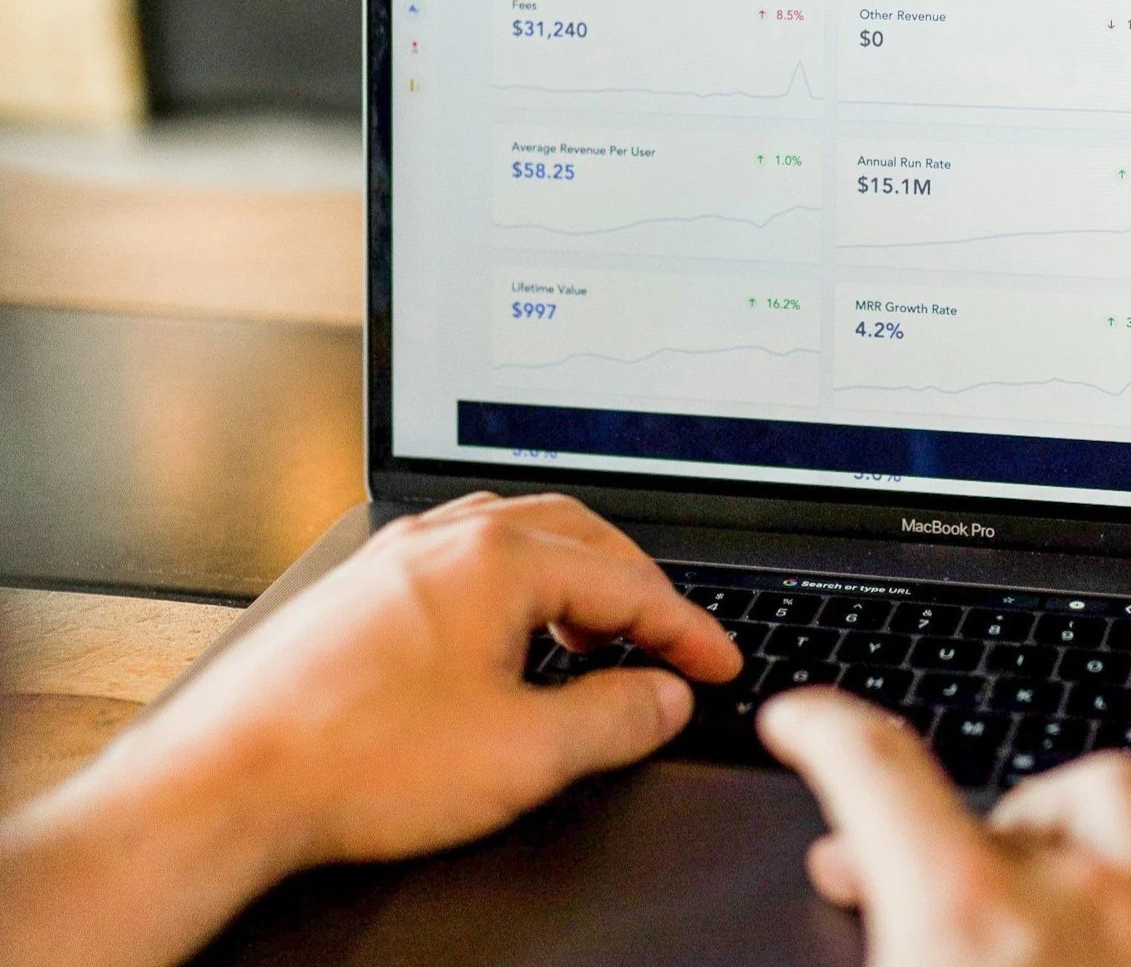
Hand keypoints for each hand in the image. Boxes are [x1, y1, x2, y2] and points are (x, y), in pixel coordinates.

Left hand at [0, 492, 743, 966]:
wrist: (226, 783)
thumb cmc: (355, 762)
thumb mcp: (525, 754)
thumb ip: (616, 717)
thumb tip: (664, 696)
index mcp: (497, 559)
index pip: (627, 581)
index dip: (687, 628)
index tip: (717, 662)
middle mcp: (445, 539)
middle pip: (577, 535)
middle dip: (636, 586)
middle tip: (669, 638)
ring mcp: (395, 558)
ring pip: (514, 537)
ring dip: (572, 579)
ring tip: (593, 636)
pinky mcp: (360, 590)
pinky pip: (462, 560)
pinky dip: (514, 588)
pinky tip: (506, 642)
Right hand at [760, 689, 1130, 966]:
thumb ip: (867, 962)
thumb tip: (847, 926)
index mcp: (961, 924)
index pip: (876, 767)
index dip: (828, 725)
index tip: (806, 718)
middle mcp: (1077, 904)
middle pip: (1003, 797)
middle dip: (938, 819)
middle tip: (892, 870)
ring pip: (1127, 793)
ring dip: (1070, 811)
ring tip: (1036, 849)